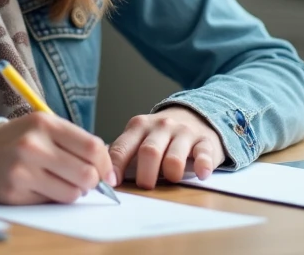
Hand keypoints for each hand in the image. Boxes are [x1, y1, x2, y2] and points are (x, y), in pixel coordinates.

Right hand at [0, 113, 116, 204]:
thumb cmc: (20, 140)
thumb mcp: (44, 128)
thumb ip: (74, 142)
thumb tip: (106, 169)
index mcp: (44, 123)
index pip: (92, 147)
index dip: (105, 164)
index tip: (108, 175)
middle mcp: (33, 144)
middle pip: (86, 173)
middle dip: (92, 182)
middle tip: (86, 181)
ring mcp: (23, 170)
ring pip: (72, 193)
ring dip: (74, 192)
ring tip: (62, 182)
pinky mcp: (15, 192)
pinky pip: (52, 202)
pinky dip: (54, 198)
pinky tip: (42, 186)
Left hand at [109, 106, 226, 188]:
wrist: (195, 115)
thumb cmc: (160, 134)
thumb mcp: (139, 136)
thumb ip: (123, 151)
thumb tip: (98, 171)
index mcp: (139, 126)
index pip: (122, 147)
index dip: (115, 167)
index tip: (111, 183)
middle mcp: (160, 126)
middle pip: (149, 152)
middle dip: (145, 175)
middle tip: (145, 187)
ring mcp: (183, 133)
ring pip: (174, 157)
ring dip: (171, 173)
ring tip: (171, 180)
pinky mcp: (205, 141)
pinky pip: (203, 154)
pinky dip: (202, 166)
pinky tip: (200, 174)